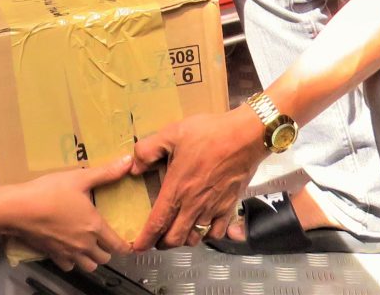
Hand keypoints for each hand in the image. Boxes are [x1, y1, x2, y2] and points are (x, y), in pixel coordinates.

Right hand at [11, 154, 133, 271]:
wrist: (20, 209)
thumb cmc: (50, 191)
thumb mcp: (80, 177)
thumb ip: (106, 172)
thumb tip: (129, 161)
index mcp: (94, 226)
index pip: (117, 245)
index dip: (125, 246)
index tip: (126, 244)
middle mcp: (84, 244)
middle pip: (104, 258)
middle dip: (108, 251)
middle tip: (105, 239)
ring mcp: (67, 252)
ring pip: (88, 266)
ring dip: (91, 259)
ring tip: (89, 247)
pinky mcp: (52, 255)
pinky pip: (68, 267)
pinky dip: (72, 262)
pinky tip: (69, 249)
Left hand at [131, 107, 265, 250]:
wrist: (245, 136)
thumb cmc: (209, 133)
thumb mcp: (172, 133)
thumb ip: (148, 150)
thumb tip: (133, 166)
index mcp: (177, 189)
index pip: (157, 223)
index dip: (146, 239)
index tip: (138, 247)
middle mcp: (194, 205)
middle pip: (175, 238)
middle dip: (162, 243)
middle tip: (155, 238)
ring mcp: (213, 208)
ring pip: (195, 238)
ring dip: (183, 240)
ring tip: (177, 232)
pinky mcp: (229, 207)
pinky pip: (217, 232)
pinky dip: (207, 235)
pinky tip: (203, 227)